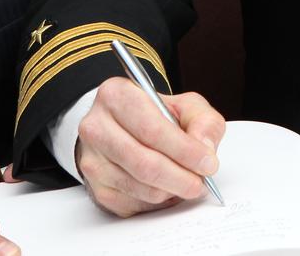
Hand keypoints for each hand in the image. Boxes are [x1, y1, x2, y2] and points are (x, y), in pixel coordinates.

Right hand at [75, 77, 225, 217]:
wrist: (123, 128)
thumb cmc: (155, 115)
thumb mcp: (185, 105)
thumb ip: (203, 121)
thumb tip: (204, 149)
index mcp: (116, 95)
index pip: (152, 129)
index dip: (184, 150)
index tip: (208, 163)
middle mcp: (96, 127)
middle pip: (143, 162)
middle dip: (180, 177)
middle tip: (201, 183)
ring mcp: (91, 160)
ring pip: (139, 186)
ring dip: (171, 191)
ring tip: (188, 182)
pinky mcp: (96, 188)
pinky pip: (133, 203)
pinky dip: (157, 200)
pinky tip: (167, 187)